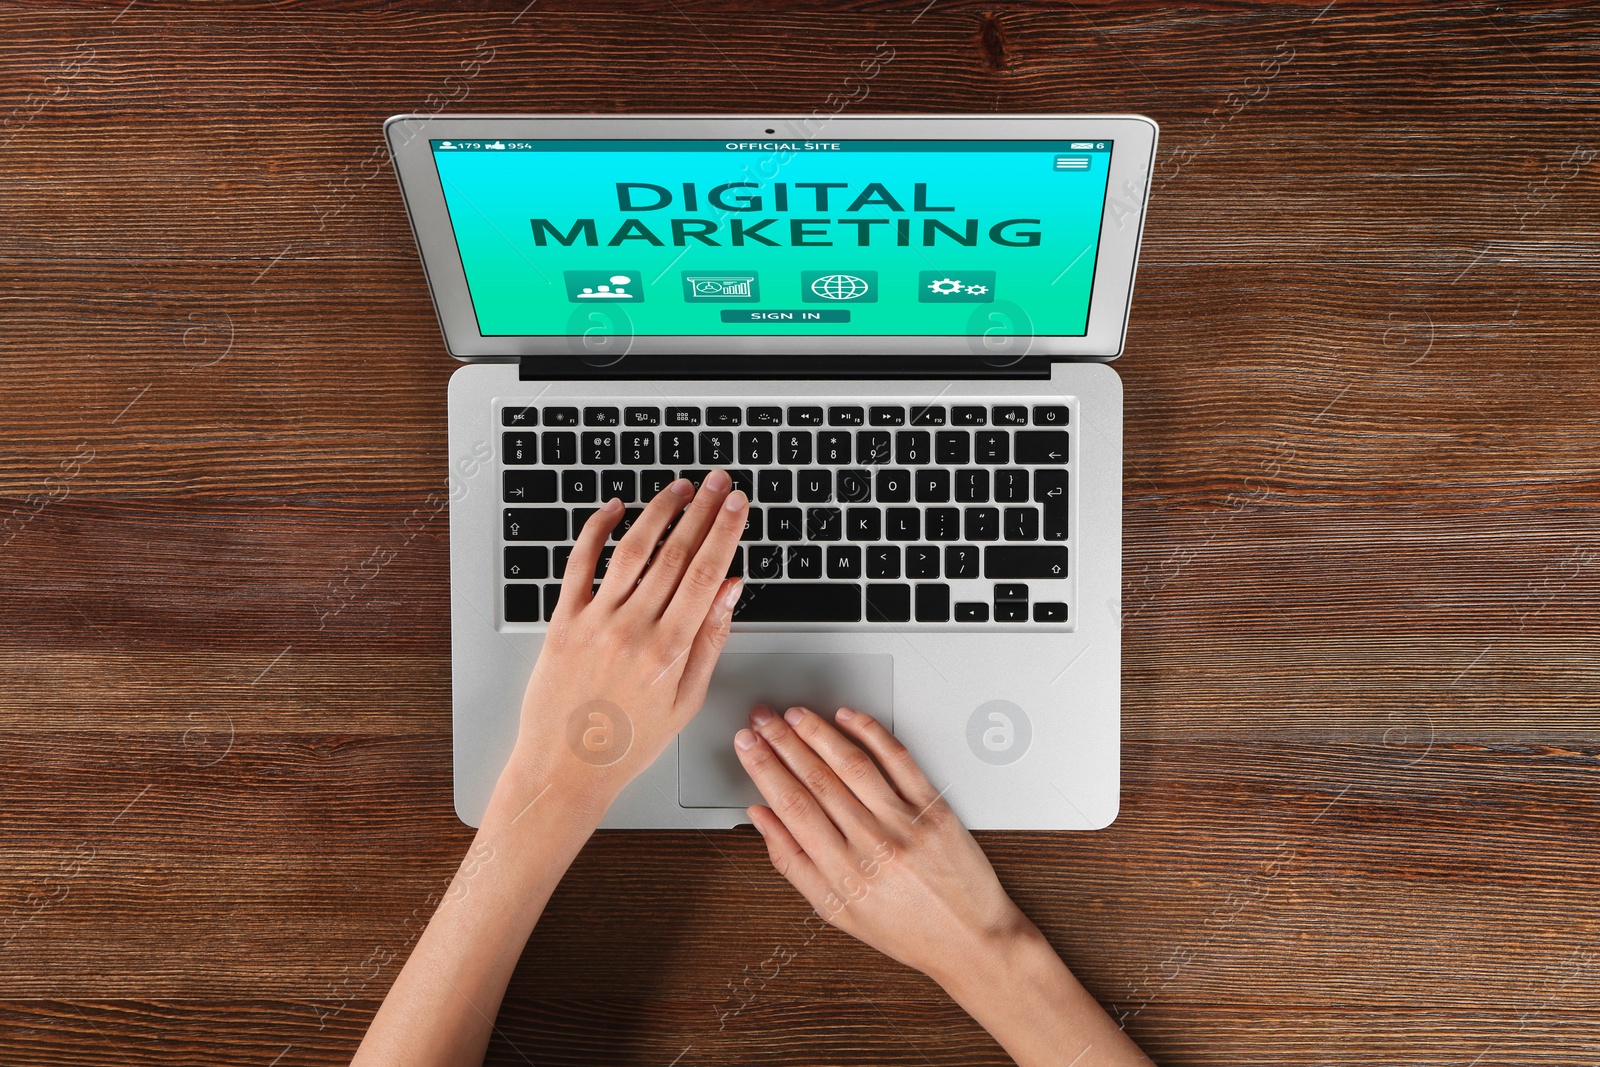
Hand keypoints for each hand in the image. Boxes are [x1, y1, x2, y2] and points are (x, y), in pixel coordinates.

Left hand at [503, 469, 747, 814]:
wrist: (564, 770)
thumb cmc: (628, 744)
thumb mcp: (685, 701)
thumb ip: (710, 641)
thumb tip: (730, 590)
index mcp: (669, 651)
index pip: (706, 575)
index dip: (725, 533)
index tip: (739, 506)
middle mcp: (632, 630)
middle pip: (675, 555)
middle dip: (703, 511)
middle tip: (720, 483)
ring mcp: (594, 622)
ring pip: (633, 551)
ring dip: (659, 512)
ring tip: (680, 489)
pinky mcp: (562, 621)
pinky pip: (580, 564)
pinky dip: (597, 530)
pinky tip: (615, 509)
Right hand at [734, 704, 1033, 982]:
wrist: (970, 939)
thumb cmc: (906, 929)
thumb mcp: (836, 910)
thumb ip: (792, 862)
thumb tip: (762, 817)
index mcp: (844, 874)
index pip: (792, 806)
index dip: (763, 768)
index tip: (747, 745)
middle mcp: (873, 845)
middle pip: (816, 780)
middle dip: (782, 742)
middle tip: (761, 719)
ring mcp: (905, 823)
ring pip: (852, 764)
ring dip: (818, 732)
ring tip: (794, 714)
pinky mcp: (933, 808)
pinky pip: (898, 760)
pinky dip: (870, 733)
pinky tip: (847, 717)